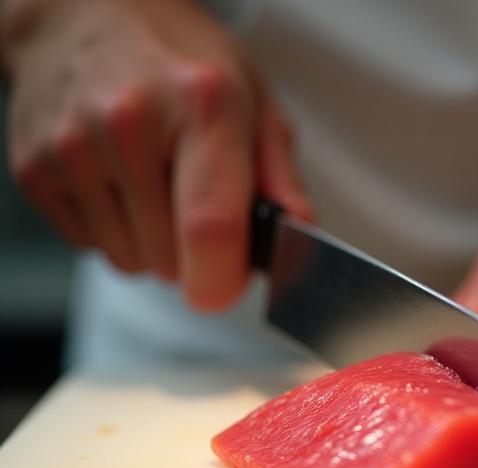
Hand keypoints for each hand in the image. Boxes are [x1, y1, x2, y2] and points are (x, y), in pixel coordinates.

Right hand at [3, 0, 309, 309]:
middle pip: (170, 259)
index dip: (223, 277)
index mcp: (202, 104)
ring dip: (152, 244)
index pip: (210, 222)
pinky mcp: (35, 170)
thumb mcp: (251, 98)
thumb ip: (280, 175)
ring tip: (154, 183)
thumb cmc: (177, 58)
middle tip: (194, 200)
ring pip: (130, 261)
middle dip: (194, 252)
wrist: (82, 13)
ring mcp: (72, 148)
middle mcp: (129, 124)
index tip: (227, 286)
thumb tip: (299, 236)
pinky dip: (113, 230)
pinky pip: (91, 247)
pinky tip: (118, 181)